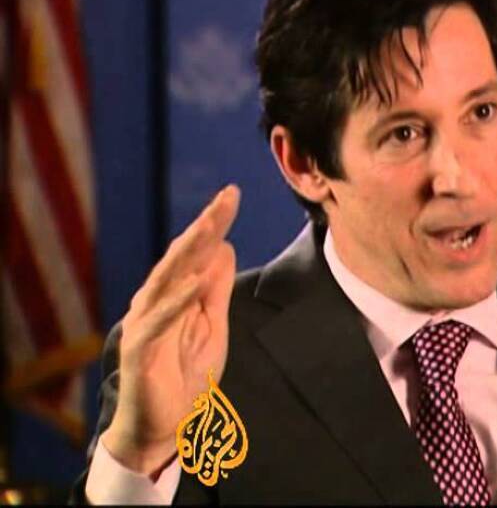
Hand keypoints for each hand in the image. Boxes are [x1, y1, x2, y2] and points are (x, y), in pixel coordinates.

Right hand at [101, 185, 239, 475]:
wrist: (161, 426)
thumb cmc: (184, 374)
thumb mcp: (212, 326)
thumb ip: (215, 289)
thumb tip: (224, 247)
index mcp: (173, 294)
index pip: (196, 251)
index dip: (214, 222)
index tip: (232, 194)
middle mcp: (154, 301)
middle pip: (182, 256)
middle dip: (205, 224)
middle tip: (227, 196)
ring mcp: (144, 322)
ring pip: (167, 279)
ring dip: (191, 251)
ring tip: (212, 224)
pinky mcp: (139, 348)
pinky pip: (160, 320)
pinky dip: (178, 300)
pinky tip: (196, 281)